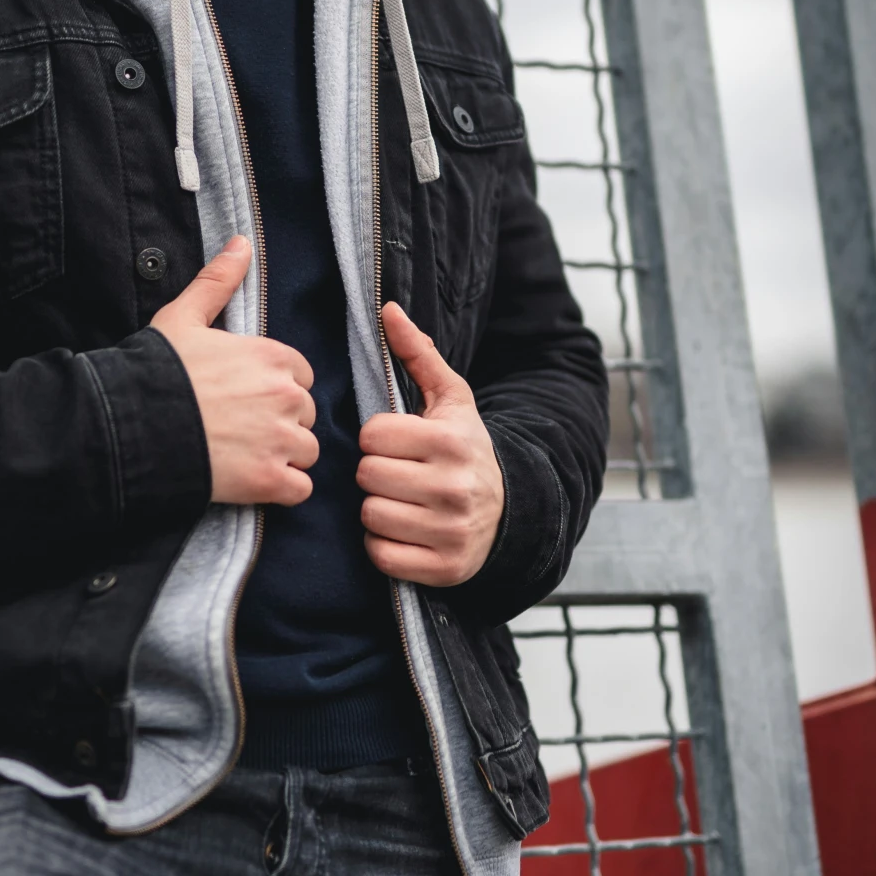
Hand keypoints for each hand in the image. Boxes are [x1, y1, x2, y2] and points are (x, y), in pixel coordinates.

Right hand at [151, 236, 317, 506]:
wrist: (131, 426)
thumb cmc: (155, 371)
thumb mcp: (183, 318)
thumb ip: (217, 282)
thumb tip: (241, 242)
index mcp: (274, 357)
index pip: (299, 376)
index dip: (274, 389)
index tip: (245, 399)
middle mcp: (287, 397)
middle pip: (305, 415)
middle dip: (280, 424)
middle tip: (239, 430)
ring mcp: (281, 441)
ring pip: (306, 452)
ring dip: (283, 458)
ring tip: (243, 457)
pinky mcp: (270, 481)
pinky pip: (299, 489)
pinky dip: (281, 489)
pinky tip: (250, 482)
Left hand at [357, 301, 502, 585]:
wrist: (509, 512)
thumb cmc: (465, 448)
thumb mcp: (450, 400)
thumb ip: (417, 353)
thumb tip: (387, 308)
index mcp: (450, 441)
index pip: (373, 435)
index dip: (378, 438)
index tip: (397, 443)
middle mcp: (454, 487)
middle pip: (367, 476)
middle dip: (375, 473)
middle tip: (396, 472)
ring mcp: (450, 531)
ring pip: (370, 516)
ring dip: (377, 509)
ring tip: (400, 500)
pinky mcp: (444, 567)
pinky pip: (381, 555)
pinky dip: (384, 545)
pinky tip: (403, 530)